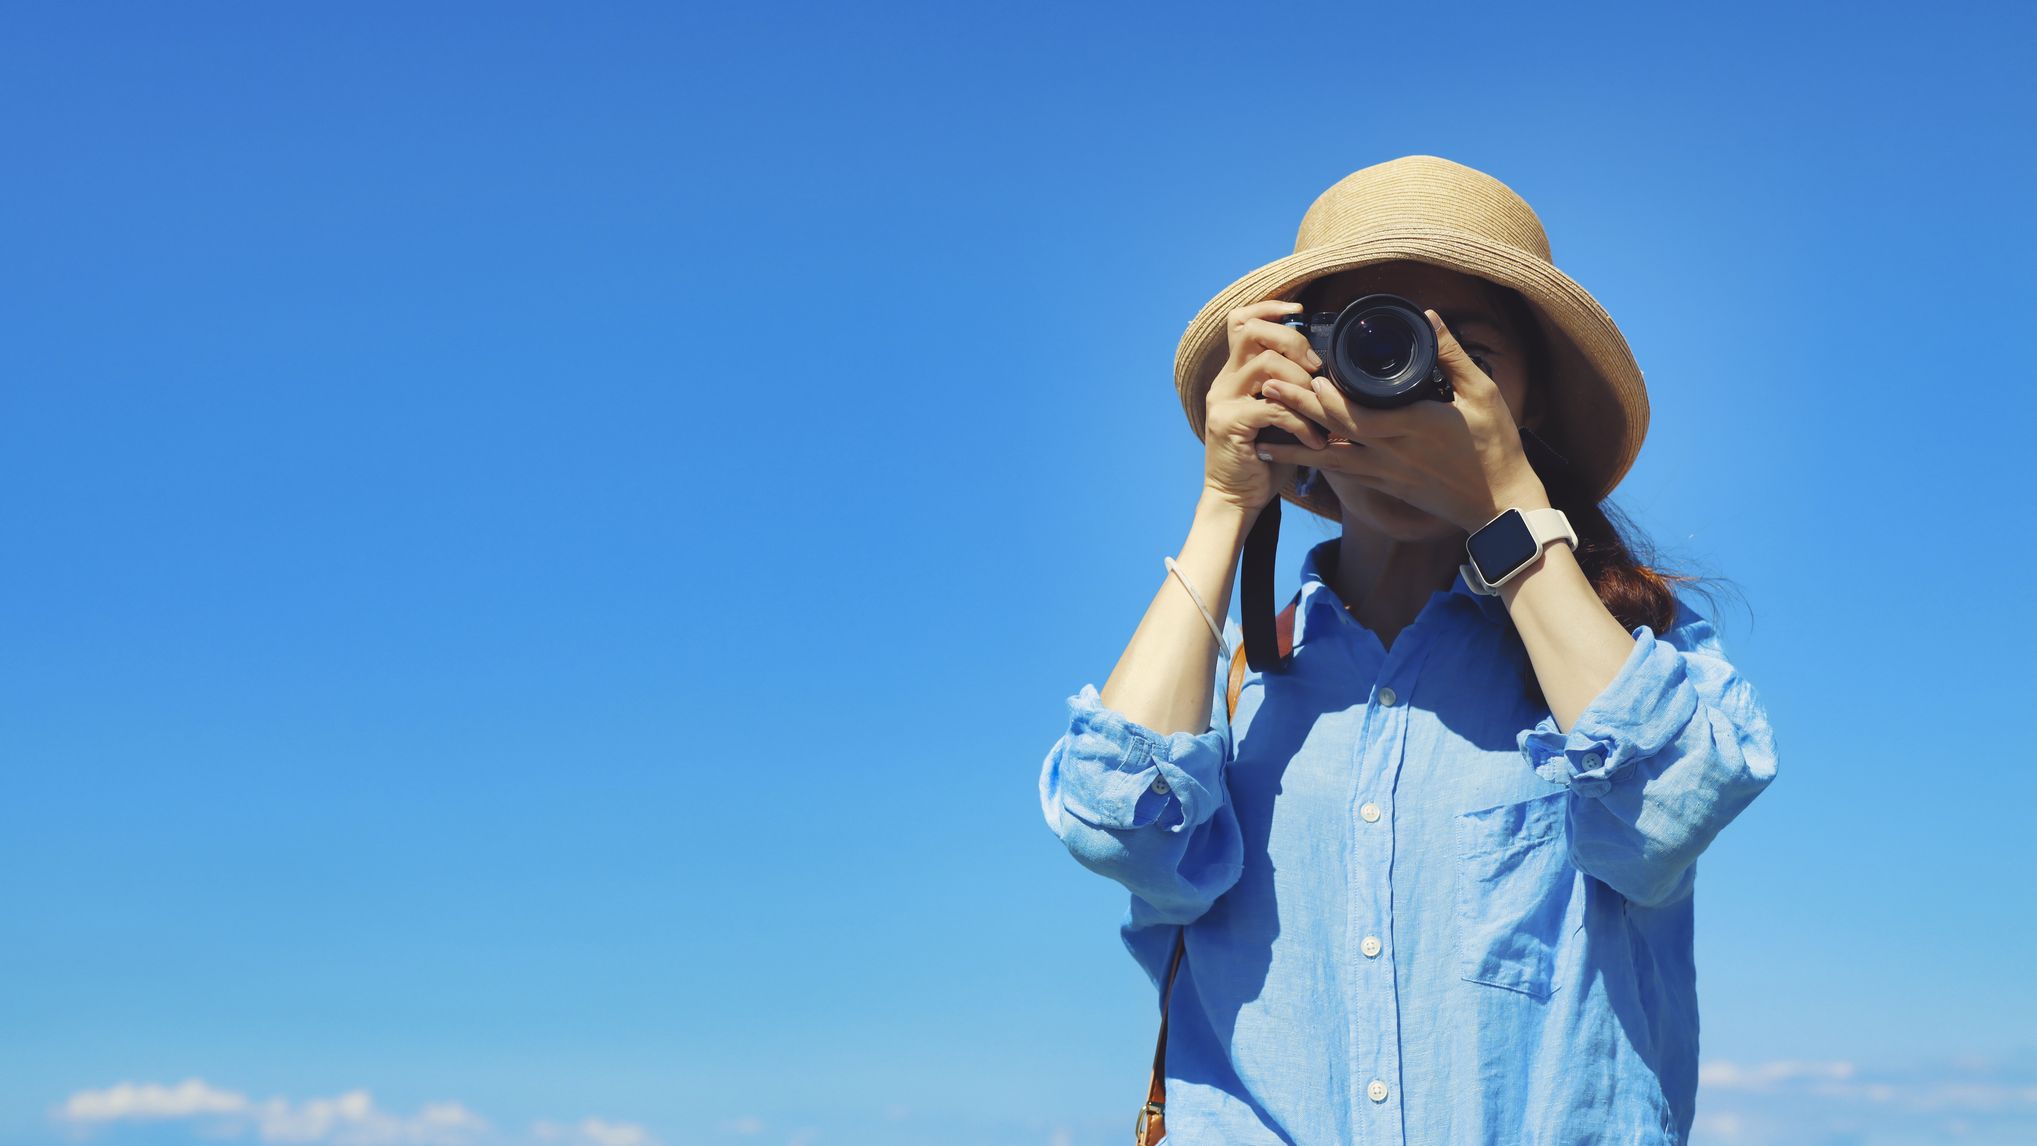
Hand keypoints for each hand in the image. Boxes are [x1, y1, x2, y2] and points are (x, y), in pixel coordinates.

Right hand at [1200, 299, 1333, 517]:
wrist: (1236, 499)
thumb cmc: (1264, 460)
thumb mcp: (1279, 416)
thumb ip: (1291, 389)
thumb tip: (1328, 369)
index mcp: (1234, 375)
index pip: (1241, 321)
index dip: (1269, 308)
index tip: (1299, 310)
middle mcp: (1224, 382)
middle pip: (1254, 333)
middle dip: (1292, 342)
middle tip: (1316, 369)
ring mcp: (1223, 402)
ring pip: (1265, 365)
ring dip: (1301, 383)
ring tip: (1318, 409)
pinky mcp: (1229, 424)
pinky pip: (1273, 408)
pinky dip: (1300, 422)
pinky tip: (1314, 440)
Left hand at [1250, 308, 1549, 531]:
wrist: (1499, 505)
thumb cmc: (1494, 447)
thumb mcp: (1483, 394)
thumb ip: (1452, 355)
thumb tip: (1428, 317)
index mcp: (1409, 426)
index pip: (1353, 413)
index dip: (1324, 396)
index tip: (1305, 374)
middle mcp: (1389, 454)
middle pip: (1330, 432)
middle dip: (1296, 409)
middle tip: (1266, 389)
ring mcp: (1384, 475)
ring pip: (1329, 460)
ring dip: (1295, 445)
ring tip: (1263, 434)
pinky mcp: (1385, 488)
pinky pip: (1343, 474)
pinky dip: (1319, 463)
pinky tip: (1300, 455)